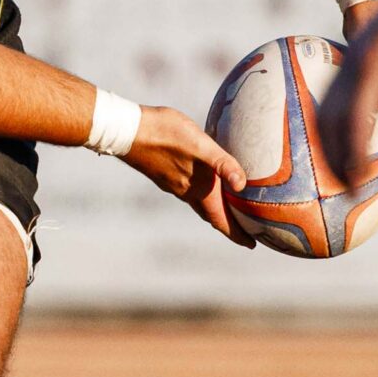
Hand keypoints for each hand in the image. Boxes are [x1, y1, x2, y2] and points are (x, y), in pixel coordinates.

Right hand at [122, 106, 252, 246]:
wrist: (125, 131)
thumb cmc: (164, 134)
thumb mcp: (199, 144)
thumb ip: (222, 163)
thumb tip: (242, 185)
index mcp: (197, 188)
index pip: (220, 219)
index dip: (237, 234)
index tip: (252, 245)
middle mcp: (185, 191)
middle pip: (211, 214)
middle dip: (228, 223)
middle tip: (245, 230)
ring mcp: (172, 183)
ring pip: (199, 203)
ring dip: (215, 209)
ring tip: (228, 207)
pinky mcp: (164, 173)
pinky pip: (189, 191)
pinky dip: (202, 194)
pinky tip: (203, 181)